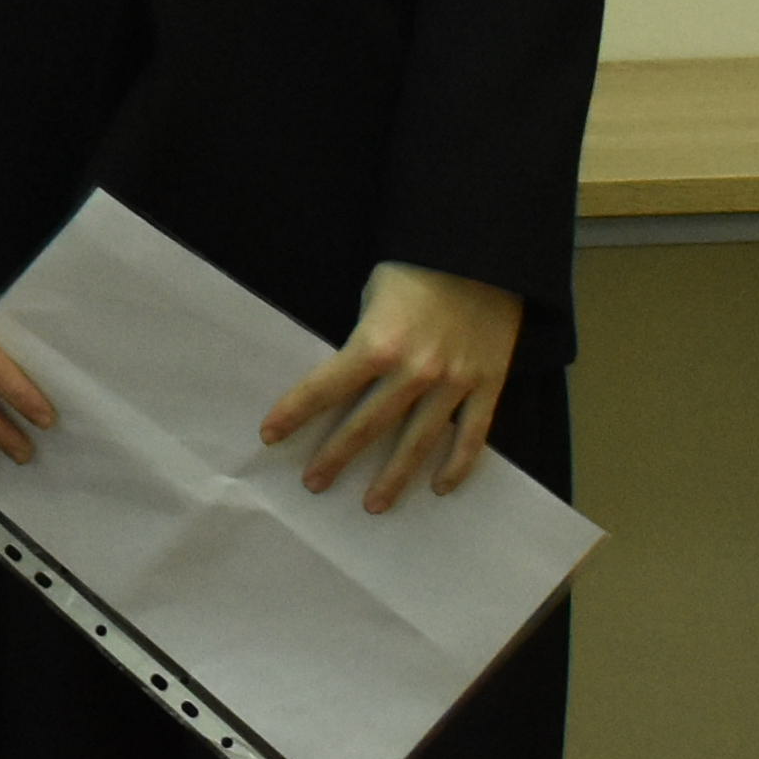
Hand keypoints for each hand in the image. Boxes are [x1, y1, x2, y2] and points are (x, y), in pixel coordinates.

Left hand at [263, 261, 524, 510]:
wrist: (484, 253)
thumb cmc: (418, 269)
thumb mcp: (373, 297)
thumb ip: (364, 342)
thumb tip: (347, 380)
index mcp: (377, 344)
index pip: (325, 388)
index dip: (295, 413)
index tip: (270, 435)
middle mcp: (415, 372)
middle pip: (367, 426)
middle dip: (336, 457)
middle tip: (314, 483)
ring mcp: (455, 383)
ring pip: (419, 443)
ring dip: (393, 477)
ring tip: (373, 505)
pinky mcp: (488, 386)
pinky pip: (472, 436)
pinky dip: (457, 466)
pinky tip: (440, 488)